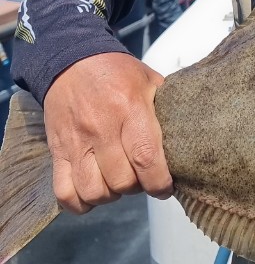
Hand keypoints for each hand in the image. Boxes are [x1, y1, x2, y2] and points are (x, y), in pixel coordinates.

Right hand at [43, 52, 173, 212]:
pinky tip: (92, 191)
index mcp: (130, 108)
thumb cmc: (116, 72)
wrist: (70, 61)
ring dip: (110, 195)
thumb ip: (165, 108)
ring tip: (116, 183)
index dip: (159, 182)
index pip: (145, 158)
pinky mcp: (56, 151)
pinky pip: (65, 192)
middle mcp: (101, 128)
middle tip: (141, 178)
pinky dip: (80, 202)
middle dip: (137, 187)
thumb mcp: (148, 80)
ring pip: (94, 191)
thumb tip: (188, 135)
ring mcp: (75, 142)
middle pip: (122, 181)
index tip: (165, 187)